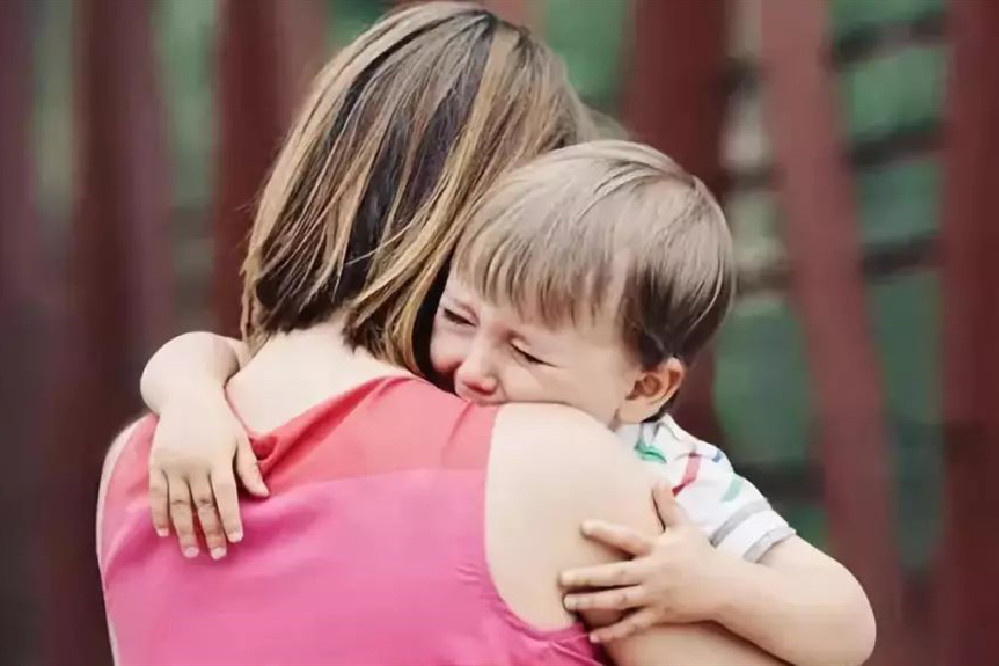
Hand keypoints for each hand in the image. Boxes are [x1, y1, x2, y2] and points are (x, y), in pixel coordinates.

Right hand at [147, 389, 268, 559]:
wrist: (186, 395)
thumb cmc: (219, 419)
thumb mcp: (240, 439)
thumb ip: (248, 468)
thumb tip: (263, 495)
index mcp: (218, 458)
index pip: (226, 495)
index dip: (231, 518)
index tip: (236, 539)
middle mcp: (194, 464)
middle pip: (202, 504)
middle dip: (210, 532)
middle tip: (217, 555)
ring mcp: (173, 465)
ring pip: (178, 504)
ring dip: (184, 530)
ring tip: (191, 552)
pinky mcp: (156, 463)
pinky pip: (157, 494)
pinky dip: (159, 515)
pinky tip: (165, 533)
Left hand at [560, 483, 728, 642]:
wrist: (723, 587)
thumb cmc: (700, 553)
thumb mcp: (685, 527)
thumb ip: (667, 505)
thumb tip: (658, 478)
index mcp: (656, 549)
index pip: (627, 538)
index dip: (606, 532)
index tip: (583, 526)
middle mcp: (652, 573)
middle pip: (616, 575)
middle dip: (589, 577)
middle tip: (562, 578)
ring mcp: (654, 596)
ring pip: (619, 601)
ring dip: (593, 602)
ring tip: (568, 602)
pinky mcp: (658, 615)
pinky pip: (633, 625)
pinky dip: (614, 633)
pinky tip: (593, 636)